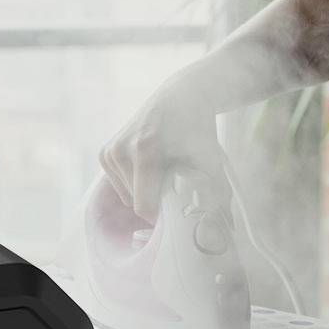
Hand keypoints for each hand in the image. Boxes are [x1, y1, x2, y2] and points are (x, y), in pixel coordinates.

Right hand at [98, 76, 227, 219]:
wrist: (182, 95)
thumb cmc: (197, 129)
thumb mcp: (210, 160)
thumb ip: (216, 196)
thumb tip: (223, 232)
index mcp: (145, 150)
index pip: (143, 207)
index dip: (163, 214)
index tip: (179, 205)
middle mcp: (122, 149)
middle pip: (135, 203)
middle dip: (155, 200)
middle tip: (174, 183)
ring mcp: (110, 150)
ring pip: (126, 196)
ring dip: (145, 191)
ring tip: (162, 169)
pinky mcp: (105, 152)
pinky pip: (119, 184)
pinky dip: (135, 182)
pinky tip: (150, 164)